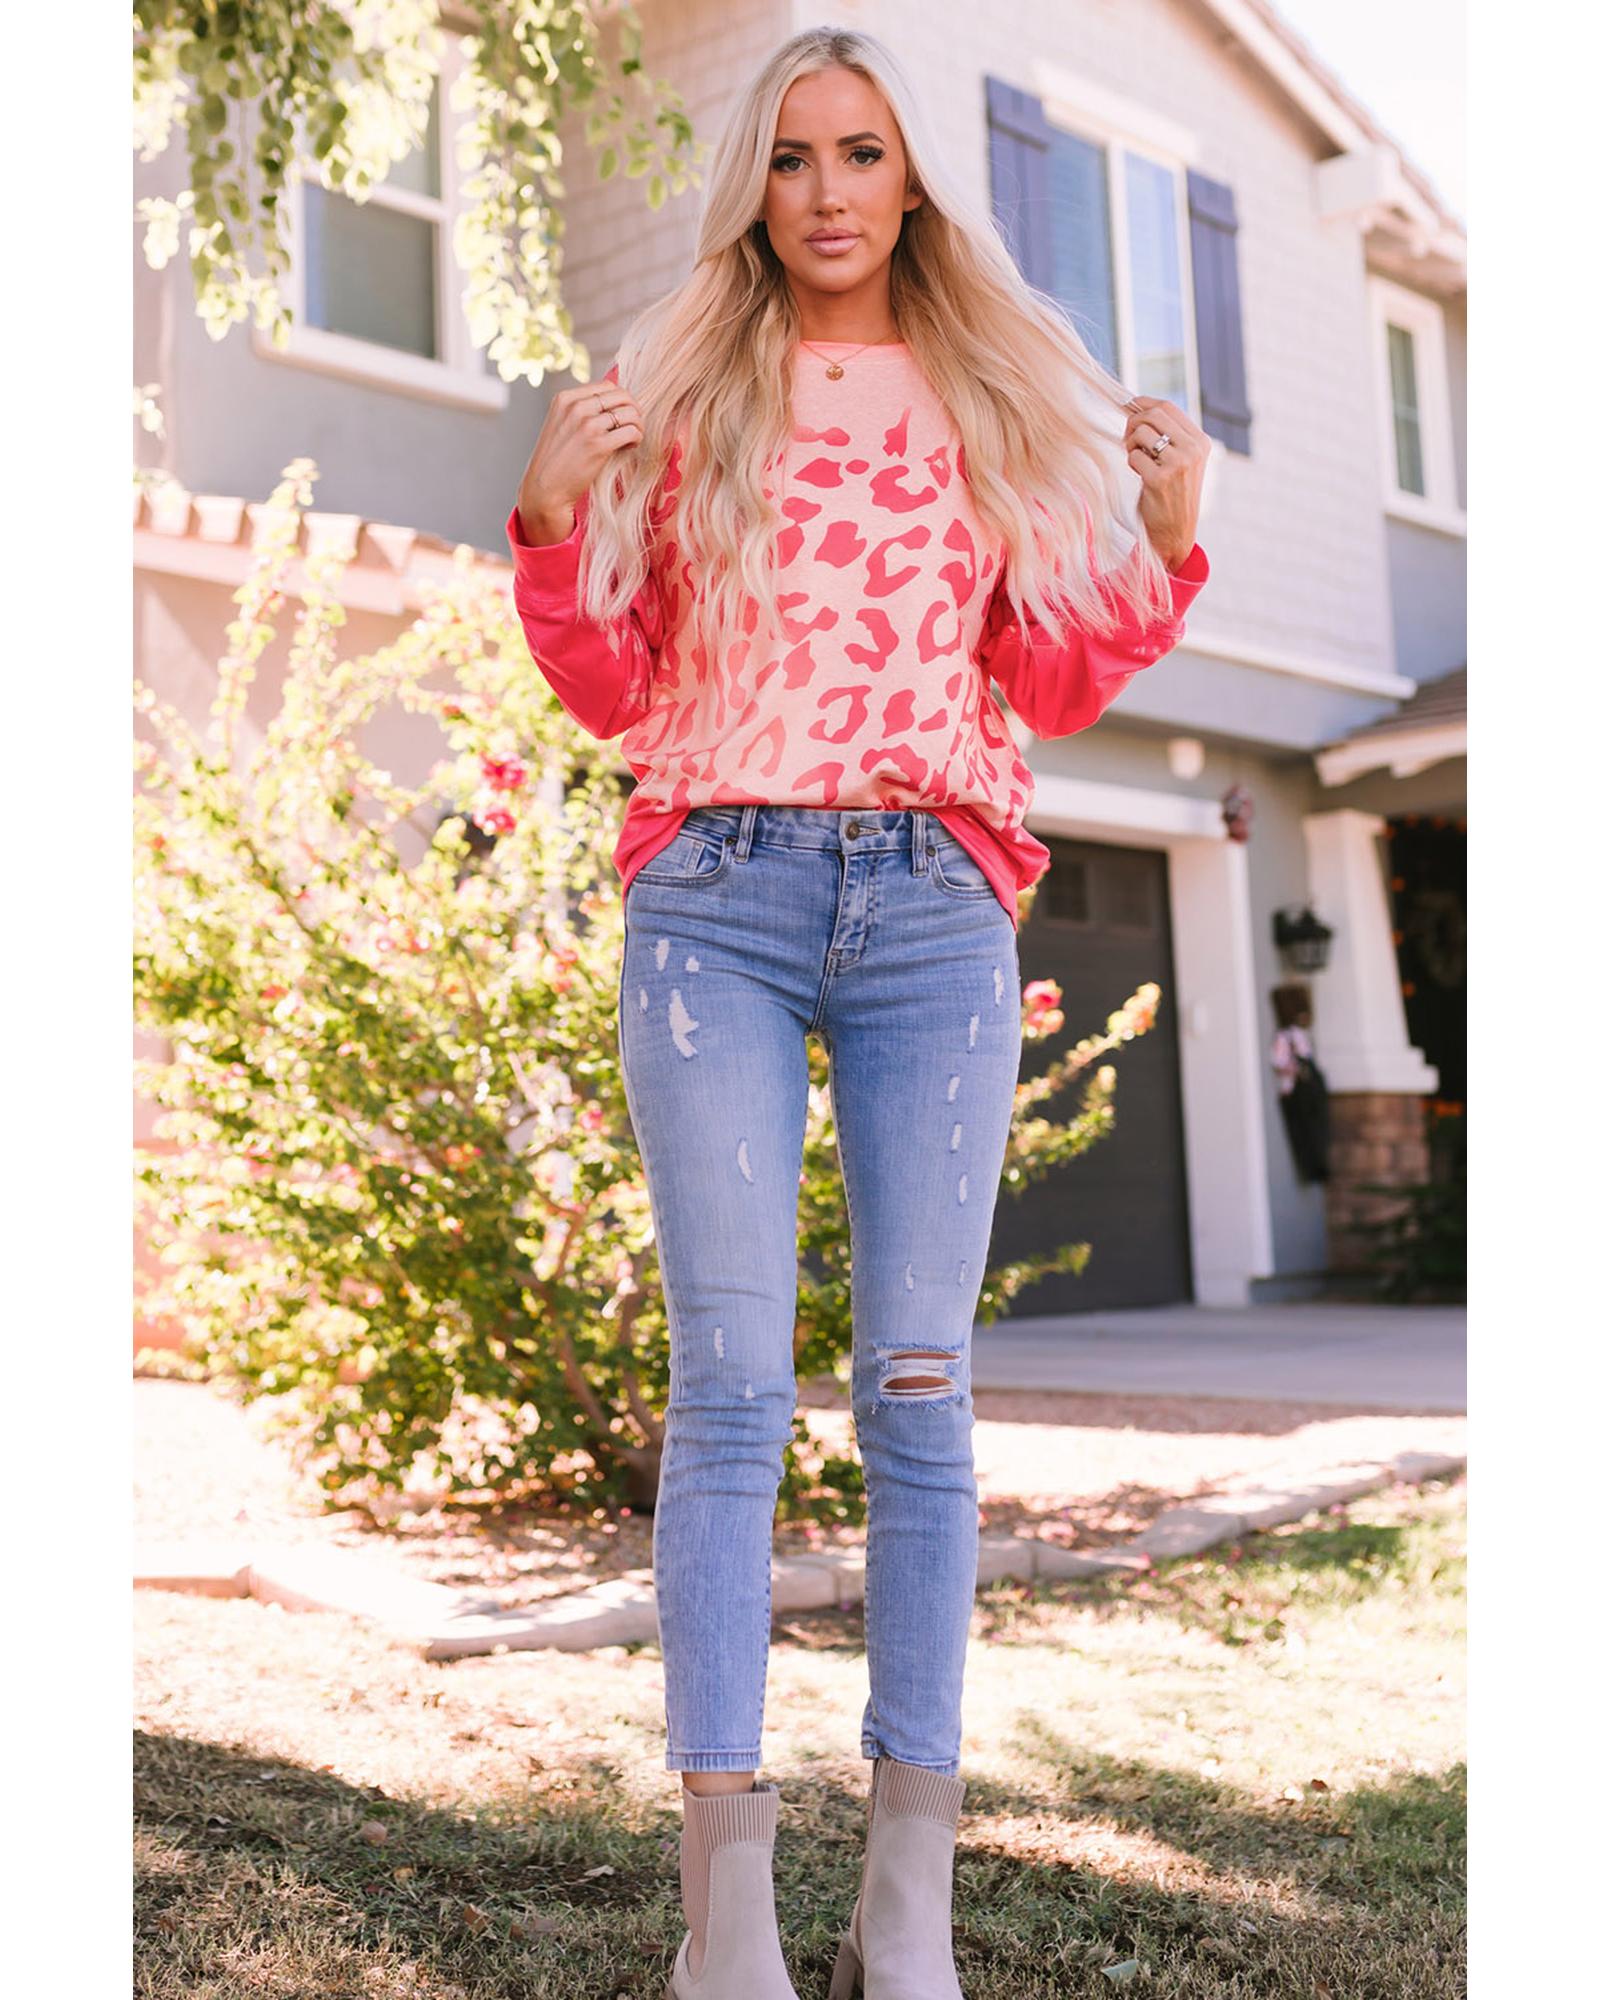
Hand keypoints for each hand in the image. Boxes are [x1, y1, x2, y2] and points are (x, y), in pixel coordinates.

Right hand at [516, 373, 643, 541]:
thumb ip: (579, 410)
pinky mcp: (598, 445)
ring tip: (633, 437)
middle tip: (634, 425)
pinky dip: (637, 437)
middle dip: (633, 409)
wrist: (544, 489)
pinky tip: (631, 446)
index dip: (620, 400)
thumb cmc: (556, 461)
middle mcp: (576, 407)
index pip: (606, 386)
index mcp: (565, 399)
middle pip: (621, 395)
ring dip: (638, 425)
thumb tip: (612, 404)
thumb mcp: (560, 425)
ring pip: (629, 413)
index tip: (621, 415)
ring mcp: (587, 425)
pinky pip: (631, 431)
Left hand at [1122, 396, 1208, 568]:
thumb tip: (1136, 407)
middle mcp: (1193, 450)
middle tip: (1127, 437)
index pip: (1168, 406)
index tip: (1129, 407)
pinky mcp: (1160, 479)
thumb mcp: (1181, 461)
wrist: (1176, 532)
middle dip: (1133, 421)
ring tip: (1135, 458)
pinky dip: (1131, 462)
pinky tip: (1139, 474)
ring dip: (1130, 443)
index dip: (1144, 403)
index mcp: (1200, 442)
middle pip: (1154, 414)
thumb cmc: (1173, 494)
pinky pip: (1134, 456)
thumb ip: (1168, 436)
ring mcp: (1178, 464)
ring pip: (1141, 432)